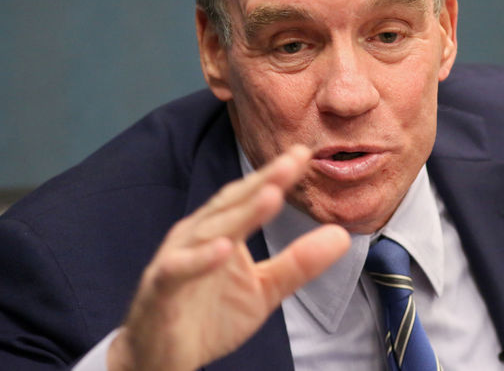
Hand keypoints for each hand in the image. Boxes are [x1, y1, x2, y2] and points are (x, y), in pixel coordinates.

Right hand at [107, 145, 350, 370]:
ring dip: (240, 213)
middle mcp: (197, 236)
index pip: (250, 196)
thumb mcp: (265, 289)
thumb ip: (299, 262)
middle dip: (262, 181)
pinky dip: (200, 259)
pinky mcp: (160, 289)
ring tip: (271, 195)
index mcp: (221, 230)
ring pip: (209, 230)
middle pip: (231, 204)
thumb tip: (343, 236)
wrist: (162, 357)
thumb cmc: (210, 315)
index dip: (275, 176)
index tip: (304, 153)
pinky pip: (178, 270)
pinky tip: (224, 248)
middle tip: (293, 161)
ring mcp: (176, 259)